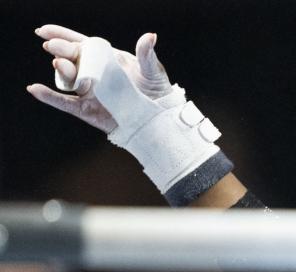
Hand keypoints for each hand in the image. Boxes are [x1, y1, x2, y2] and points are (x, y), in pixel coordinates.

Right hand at [26, 25, 172, 132]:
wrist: (160, 118)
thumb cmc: (156, 91)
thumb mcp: (152, 71)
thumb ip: (146, 54)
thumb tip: (150, 36)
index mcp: (104, 59)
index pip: (79, 44)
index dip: (62, 36)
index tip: (45, 31)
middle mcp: (92, 73)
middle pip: (71, 59)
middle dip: (61, 50)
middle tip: (53, 46)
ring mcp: (88, 91)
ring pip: (68, 79)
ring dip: (61, 70)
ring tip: (59, 63)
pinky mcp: (87, 110)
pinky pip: (65, 103)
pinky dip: (49, 97)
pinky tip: (35, 89)